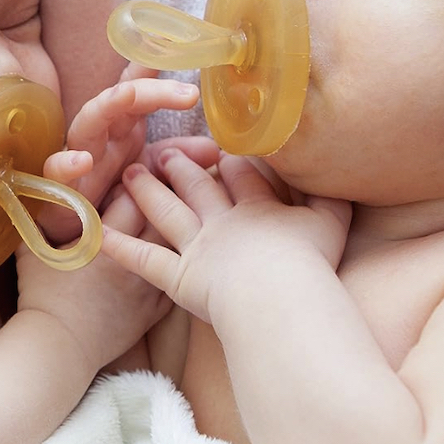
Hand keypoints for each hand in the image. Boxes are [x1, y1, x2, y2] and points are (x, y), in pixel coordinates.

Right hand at [16, 189, 171, 372]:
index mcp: (104, 240)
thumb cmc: (41, 297)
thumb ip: (37, 221)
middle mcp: (132, 259)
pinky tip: (181, 258)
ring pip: (177, 249)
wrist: (57, 346)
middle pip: (161, 218)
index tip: (127, 183)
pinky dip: (181, 268)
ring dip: (175, 232)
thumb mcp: (33, 251)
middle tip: (159, 191)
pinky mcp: (154, 310)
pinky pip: (178, 282)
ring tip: (175, 221)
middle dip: (162, 201)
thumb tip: (31, 196)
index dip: (132, 186)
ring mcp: (146, 286)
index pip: (131, 199)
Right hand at [37, 67, 211, 242]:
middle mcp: (99, 135)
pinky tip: (83, 161)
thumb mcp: (149, 176)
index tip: (178, 46)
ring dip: (106, 106)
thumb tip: (215, 150)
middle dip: (149, 89)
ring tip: (127, 95)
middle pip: (119, 100)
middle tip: (188, 93)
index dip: (154, 68)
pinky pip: (57, 171)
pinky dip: (67, 165)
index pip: (138, 91)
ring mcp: (75, 156)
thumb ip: (177, 161)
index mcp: (122, 128)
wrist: (74, 238)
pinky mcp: (57, 187)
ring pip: (87, 122)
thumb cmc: (109, 198)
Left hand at [100, 148, 352, 324]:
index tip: (219, 148)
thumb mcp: (333, 223)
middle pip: (197, 187)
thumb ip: (333, 198)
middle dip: (180, 167)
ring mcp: (197, 248)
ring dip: (148, 192)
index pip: (240, 176)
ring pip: (166, 213)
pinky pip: (144, 260)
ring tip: (131, 173)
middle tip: (164, 151)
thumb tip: (344, 177)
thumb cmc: (310, 261)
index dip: (229, 161)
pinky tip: (98, 233)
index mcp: (257, 207)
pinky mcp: (178, 277)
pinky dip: (120, 248)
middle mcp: (222, 221)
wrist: (279, 295)